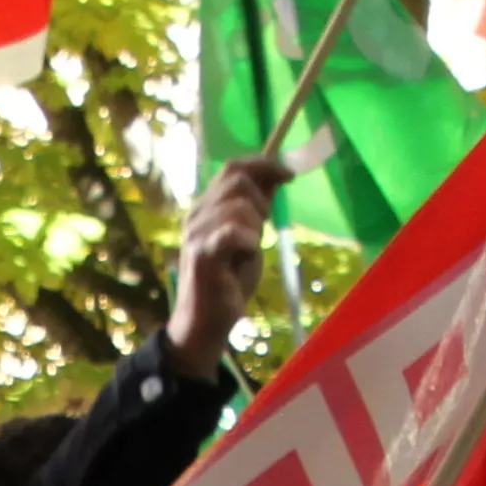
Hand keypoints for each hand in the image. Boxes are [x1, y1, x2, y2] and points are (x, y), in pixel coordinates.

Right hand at [160, 165, 271, 385]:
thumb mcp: (249, 237)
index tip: (289, 174)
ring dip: (255, 228)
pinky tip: (244, 259)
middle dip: (262, 200)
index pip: (232, 167)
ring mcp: (196, 232)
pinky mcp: (202, 252)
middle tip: (262, 229)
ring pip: (240, 206)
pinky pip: (234, 232)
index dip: (263, 164)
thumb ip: (257, 208)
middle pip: (236, 179)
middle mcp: (196, 213)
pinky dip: (248, 244)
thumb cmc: (229, 282)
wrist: (207, 322)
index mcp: (206, 207)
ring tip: (247, 251)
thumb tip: (275, 177)